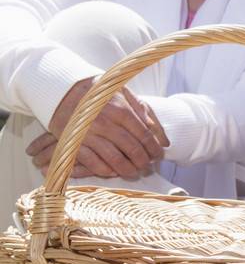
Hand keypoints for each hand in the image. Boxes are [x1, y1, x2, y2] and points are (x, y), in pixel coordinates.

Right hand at [42, 77, 168, 179]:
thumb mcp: (124, 94)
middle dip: (143, 160)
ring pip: (113, 158)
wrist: (63, 90)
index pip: (144, 134)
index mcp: (120, 109)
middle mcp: (105, 122)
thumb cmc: (100, 94)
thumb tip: (163, 139)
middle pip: (131, 148)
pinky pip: (91, 162)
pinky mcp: (73, 142)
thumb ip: (144, 113)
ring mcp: (88, 134)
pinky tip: (113, 172)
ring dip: (127, 169)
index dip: (154, 148)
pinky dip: (104, 170)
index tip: (159, 156)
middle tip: (148, 167)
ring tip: (134, 173)